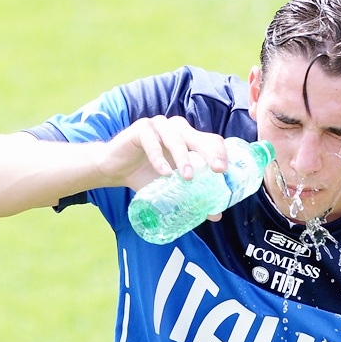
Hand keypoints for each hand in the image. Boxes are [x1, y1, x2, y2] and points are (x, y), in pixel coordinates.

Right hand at [98, 115, 228, 191]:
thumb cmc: (147, 175)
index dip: (220, 154)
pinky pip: (152, 141)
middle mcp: (177, 129)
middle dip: (209, 153)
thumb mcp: (172, 188)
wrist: (116, 170)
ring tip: (187, 177)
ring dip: (183, 157)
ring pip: (176, 138)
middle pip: (198, 137)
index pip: (211, 141)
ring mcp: (159, 126)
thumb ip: (193, 197)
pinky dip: (158, 158)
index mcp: (189, 139)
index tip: (224, 172)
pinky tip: (163, 173)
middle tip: (216, 170)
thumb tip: (216, 215)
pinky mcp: (141, 129)